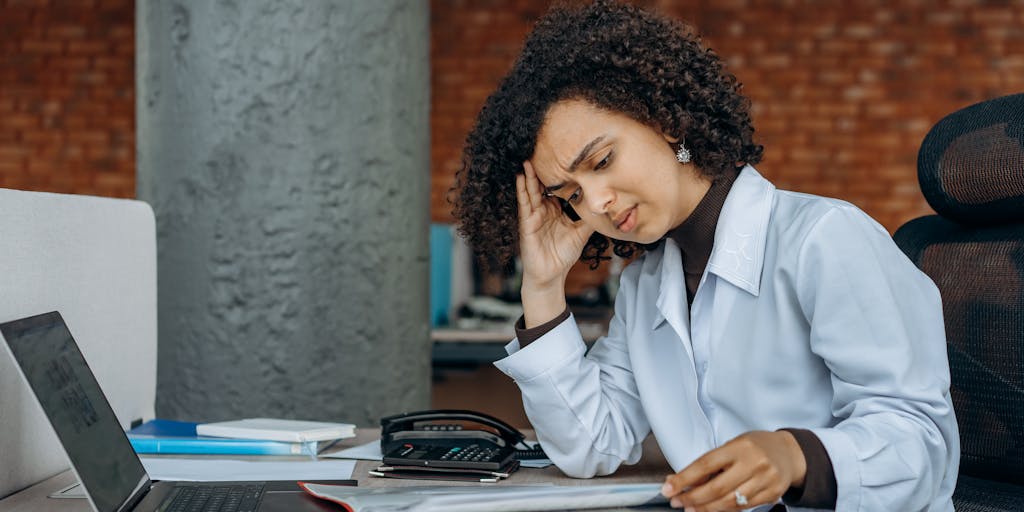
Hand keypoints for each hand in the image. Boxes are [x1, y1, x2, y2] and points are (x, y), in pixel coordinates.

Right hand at [516, 161, 593, 308]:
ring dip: (529, 176)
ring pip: (531, 192)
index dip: (559, 175)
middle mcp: (543, 211)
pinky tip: (520, 177)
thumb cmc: (563, 255)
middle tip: (543, 150)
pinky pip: (524, 204)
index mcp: (555, 211)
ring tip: (527, 158)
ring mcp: (533, 216)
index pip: (556, 189)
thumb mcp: (582, 233)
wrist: (552, 276)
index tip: (563, 157)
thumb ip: (591, 219)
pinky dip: (522, 190)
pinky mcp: (527, 224)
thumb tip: (608, 207)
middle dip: (541, 170)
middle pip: (542, 186)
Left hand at [660, 431, 805, 510]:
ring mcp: (765, 480)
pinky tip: (712, 508)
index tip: (668, 488)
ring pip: (729, 502)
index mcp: (739, 446)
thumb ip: (710, 463)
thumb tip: (680, 480)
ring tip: (691, 508)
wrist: (789, 453)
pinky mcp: (772, 494)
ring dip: (706, 508)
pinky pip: (743, 507)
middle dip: (692, 498)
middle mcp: (753, 463)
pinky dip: (724, 510)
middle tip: (677, 501)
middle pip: (716, 488)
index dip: (684, 479)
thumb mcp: (733, 445)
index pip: (705, 464)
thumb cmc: (756, 446)